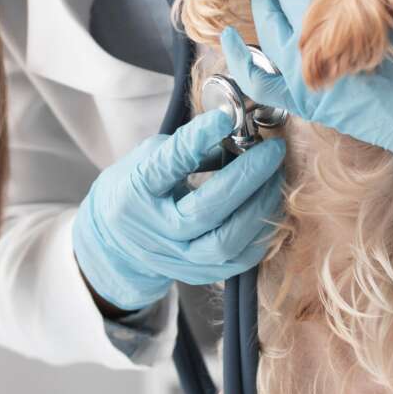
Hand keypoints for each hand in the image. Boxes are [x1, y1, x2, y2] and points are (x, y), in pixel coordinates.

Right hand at [71, 107, 286, 310]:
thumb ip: (189, 147)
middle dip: (246, 178)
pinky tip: (270, 205)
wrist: (116, 243)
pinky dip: (262, 231)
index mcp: (136, 192)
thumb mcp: (150, 158)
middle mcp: (155, 230)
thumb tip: (235, 130)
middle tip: (271, 151)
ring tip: (275, 178)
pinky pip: (240, 260)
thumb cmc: (138, 189)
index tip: (224, 118)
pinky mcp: (200, 275)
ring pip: (226, 241)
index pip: (168, 165)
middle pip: (205, 210)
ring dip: (260, 206)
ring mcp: (178, 259)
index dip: (196, 139)